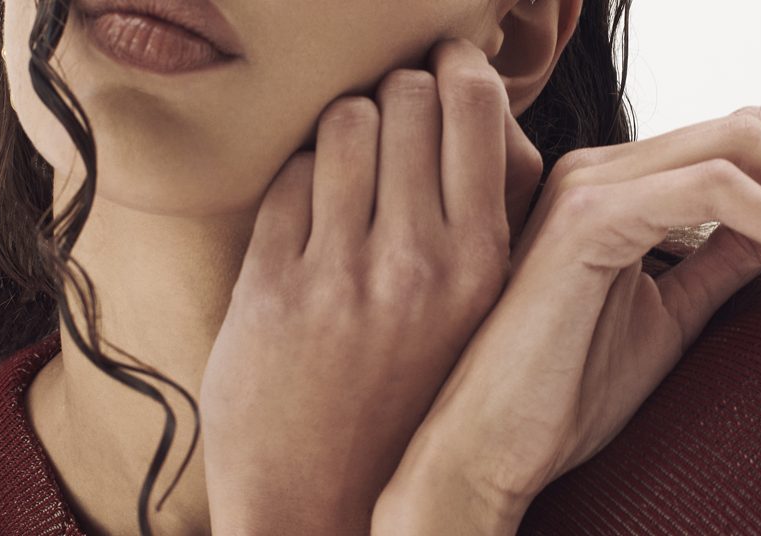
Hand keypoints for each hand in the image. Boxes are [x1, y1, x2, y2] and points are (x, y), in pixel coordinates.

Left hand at [198, 38, 541, 534]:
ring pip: (344, 122)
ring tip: (350, 168)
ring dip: (345, 128)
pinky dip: (299, 180)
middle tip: (394, 122)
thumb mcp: (483, 326)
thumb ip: (488, 229)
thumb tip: (478, 130)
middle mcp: (418, 261)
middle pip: (407, 97)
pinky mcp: (272, 287)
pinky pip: (287, 177)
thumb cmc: (415, 411)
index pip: (475, 104)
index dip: (454, 68)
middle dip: (398, 94)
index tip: (443, 67)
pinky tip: (309, 219)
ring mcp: (341, 274)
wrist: (332, 505)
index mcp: (484, 266)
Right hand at [373, 107, 760, 532]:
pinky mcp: (587, 221)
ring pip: (743, 147)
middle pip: (755, 128)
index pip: (741, 138)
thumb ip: (725, 258)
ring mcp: (590, 187)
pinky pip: (713, 193)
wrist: (492, 443)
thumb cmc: (566, 391)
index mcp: (617, 188)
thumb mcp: (672, 315)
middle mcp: (602, 170)